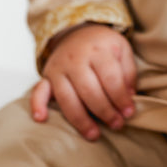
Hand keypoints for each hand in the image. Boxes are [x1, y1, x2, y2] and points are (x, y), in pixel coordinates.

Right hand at [30, 24, 136, 140]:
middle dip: (104, 112)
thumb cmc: (103, 45)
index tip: (129, 113)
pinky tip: (41, 119)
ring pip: (67, 97)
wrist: (77, 30)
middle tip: (116, 125)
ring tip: (94, 135)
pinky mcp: (46, 76)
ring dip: (81, 119)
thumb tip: (129, 97)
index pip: (110, 78)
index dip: (121, 98)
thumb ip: (128, 72)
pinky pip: (38, 91)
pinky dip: (37, 105)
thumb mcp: (122, 50)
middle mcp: (76, 59)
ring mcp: (59, 68)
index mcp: (98, 50)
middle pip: (89, 90)